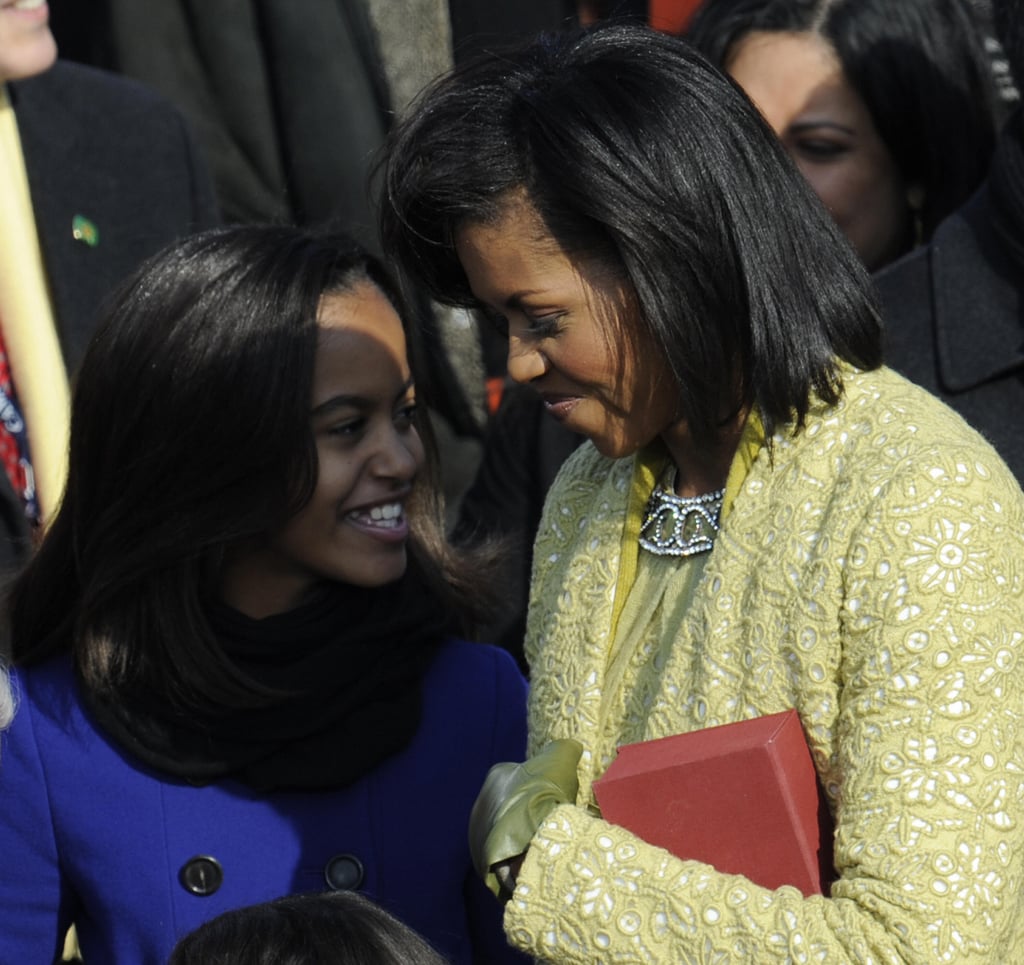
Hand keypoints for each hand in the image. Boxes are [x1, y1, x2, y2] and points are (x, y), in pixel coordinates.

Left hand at [468, 739, 582, 897]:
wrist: (532, 834)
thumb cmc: (544, 792)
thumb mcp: (560, 758)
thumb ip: (564, 749)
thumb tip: (572, 746)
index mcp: (497, 776)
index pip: (517, 778)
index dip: (537, 787)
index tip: (553, 797)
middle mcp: (482, 802)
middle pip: (510, 808)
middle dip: (526, 814)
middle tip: (550, 822)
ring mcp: (479, 833)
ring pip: (506, 835)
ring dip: (521, 839)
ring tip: (544, 845)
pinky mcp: (483, 861)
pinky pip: (504, 860)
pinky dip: (517, 861)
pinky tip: (535, 861)